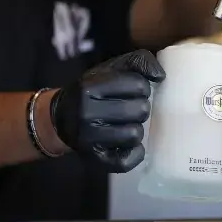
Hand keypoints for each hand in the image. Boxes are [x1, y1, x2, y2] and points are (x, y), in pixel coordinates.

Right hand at [49, 50, 165, 172]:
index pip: (138, 84)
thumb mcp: (111, 67)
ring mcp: (88, 139)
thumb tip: (160, 76)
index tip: (133, 91)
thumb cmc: (94, 90)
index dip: (142, 87)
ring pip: (135, 134)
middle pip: (140, 110)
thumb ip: (139, 61)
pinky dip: (134, 152)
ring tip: (125, 124)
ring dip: (136, 128)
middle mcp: (86, 113)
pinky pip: (128, 160)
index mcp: (90, 86)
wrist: (61, 118)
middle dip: (140, 108)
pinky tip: (127, 144)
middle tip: (129, 109)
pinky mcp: (95, 160)